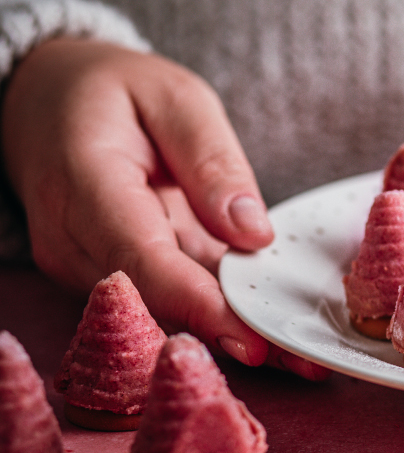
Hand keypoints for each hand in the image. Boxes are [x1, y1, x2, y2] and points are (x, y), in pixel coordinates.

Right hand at [2, 38, 327, 379]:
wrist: (47, 100)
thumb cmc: (112, 93)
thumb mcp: (175, 98)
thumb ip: (213, 161)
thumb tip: (253, 233)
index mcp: (85, 184)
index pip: (143, 260)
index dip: (200, 305)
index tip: (252, 339)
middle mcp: (77, 239)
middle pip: (160, 301)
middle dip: (234, 335)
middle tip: (306, 360)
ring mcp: (91, 265)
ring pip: (170, 310)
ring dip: (236, 335)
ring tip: (306, 359)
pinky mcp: (118, 274)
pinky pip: (174, 299)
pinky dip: (225, 316)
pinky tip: (280, 338)